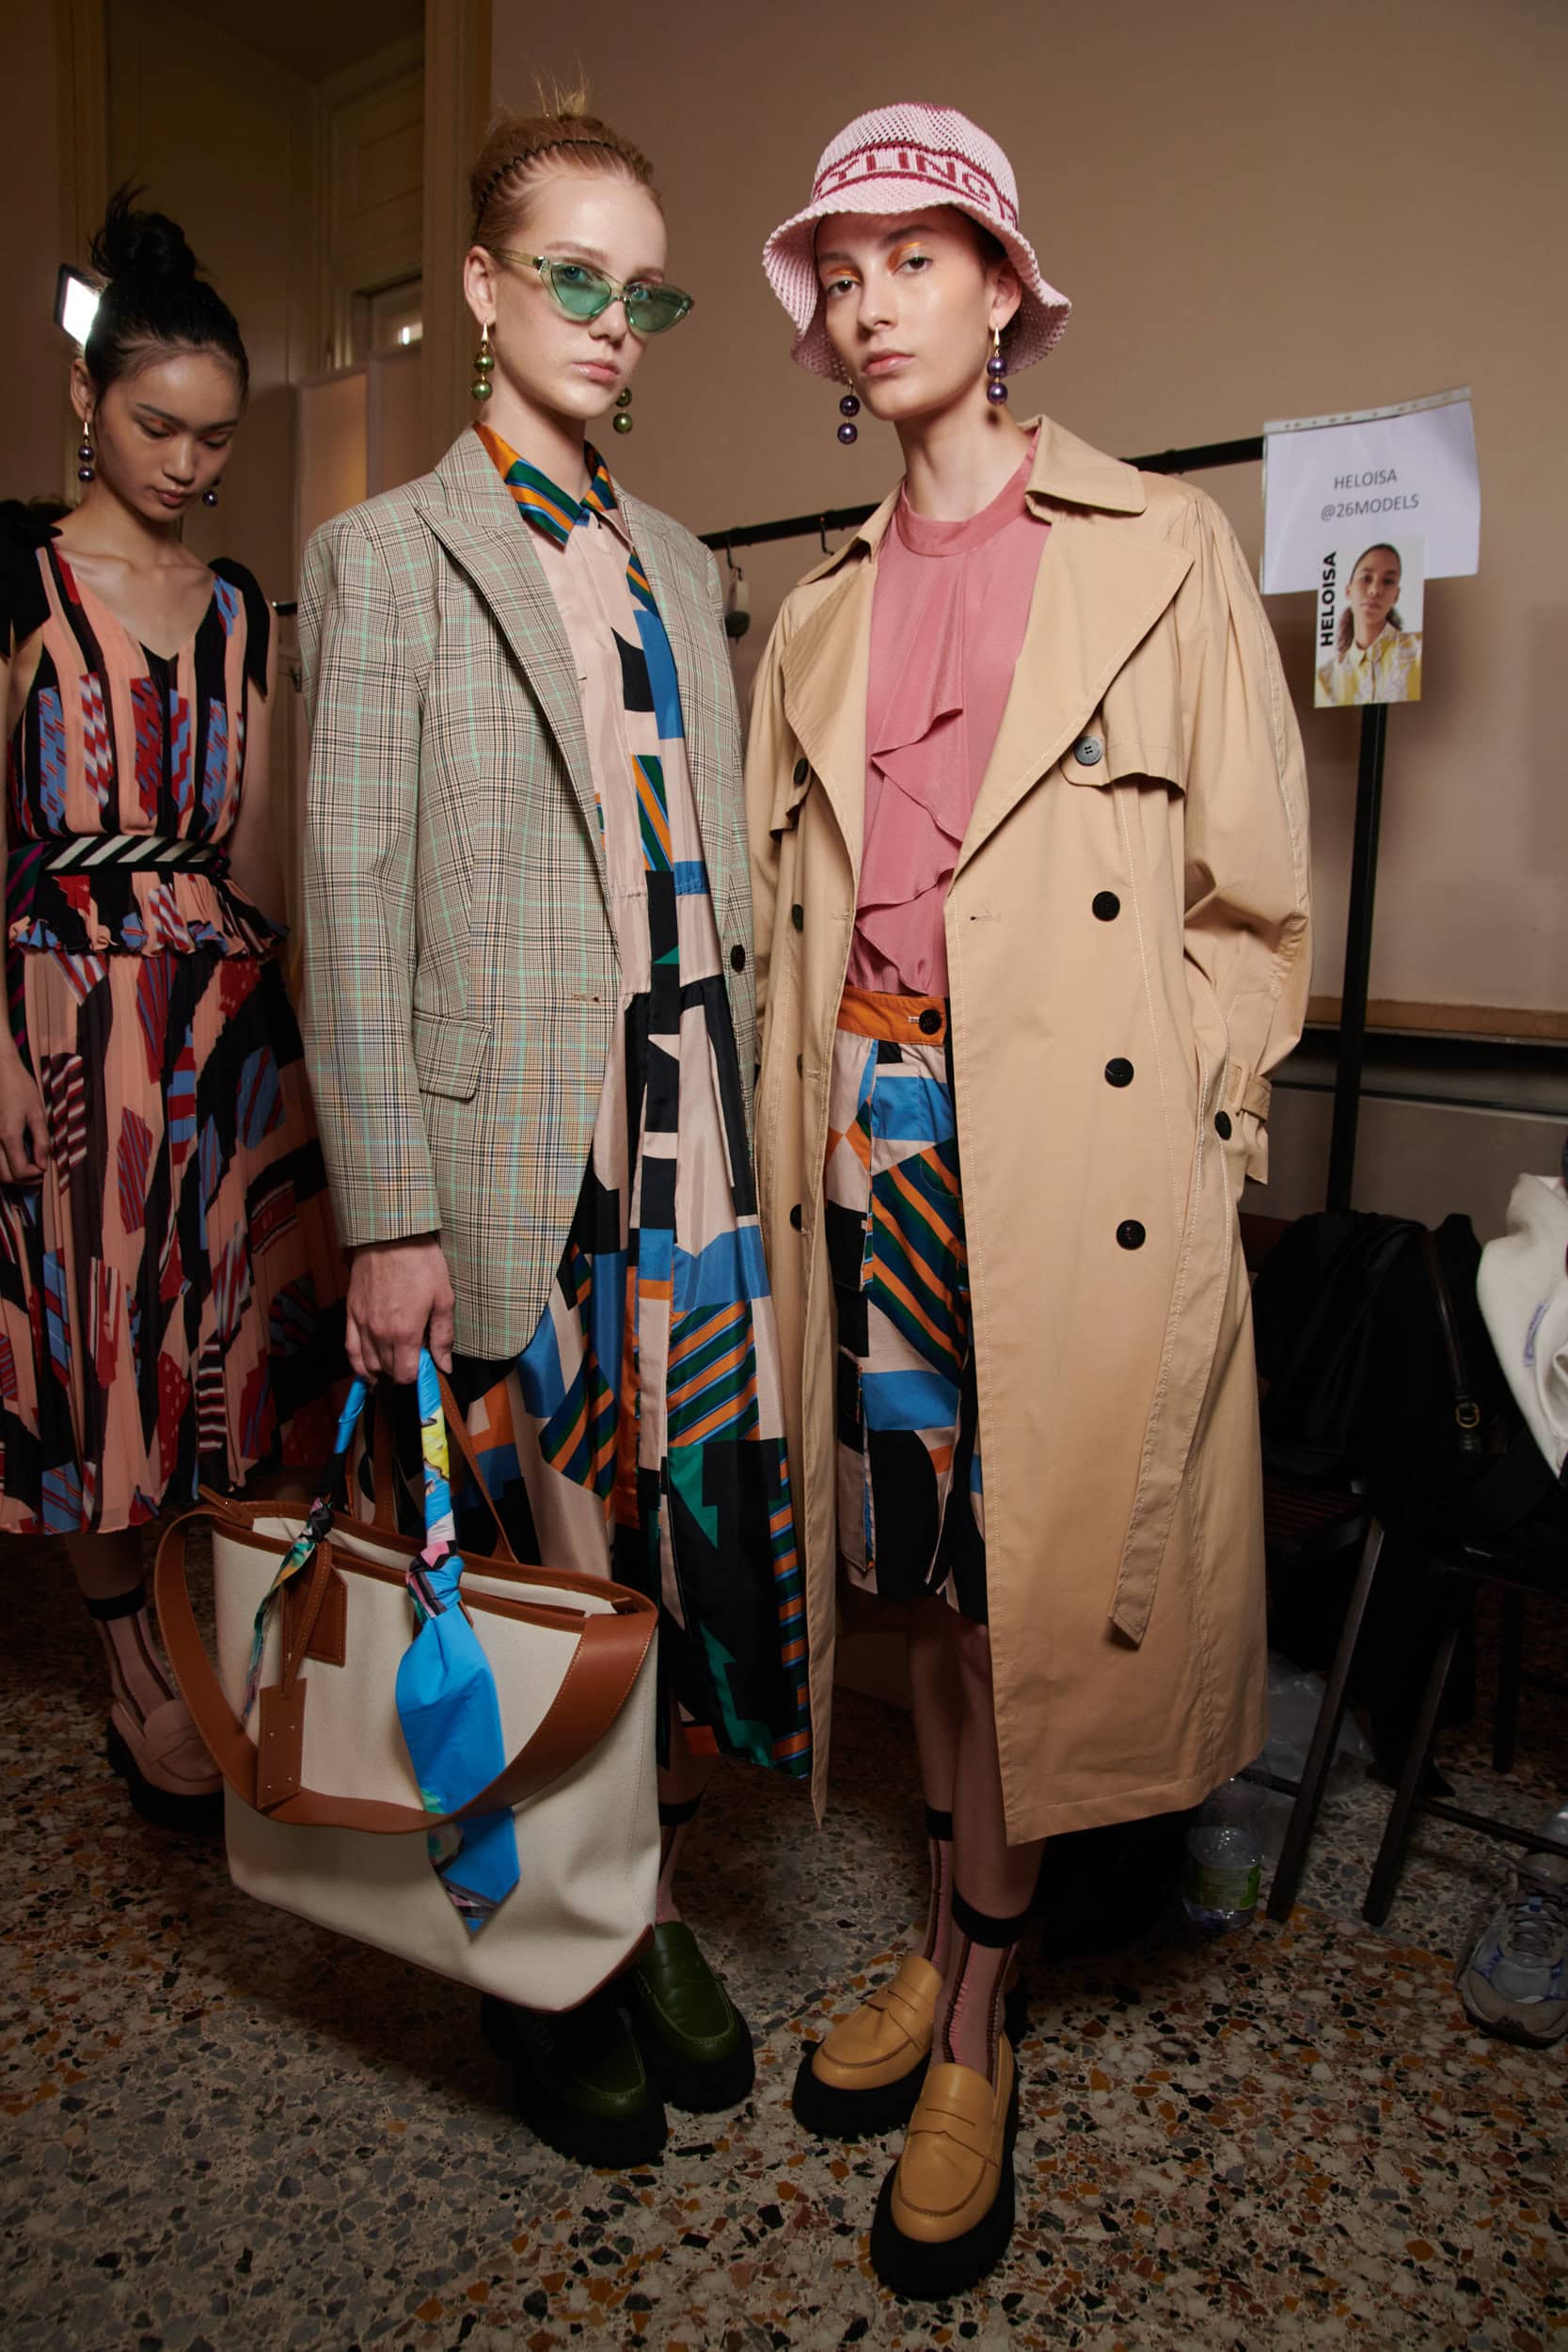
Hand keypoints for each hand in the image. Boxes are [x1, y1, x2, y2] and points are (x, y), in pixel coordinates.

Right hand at [0, 1048, 47, 1183]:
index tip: (45, 1169)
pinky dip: (4, 1165)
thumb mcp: (37, 1113)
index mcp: (9, 1136)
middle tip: (38, 1173)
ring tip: (29, 1167)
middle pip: (5, 1177)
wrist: (0, 1071)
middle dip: (24, 1181)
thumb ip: (41, 1141)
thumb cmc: (20, 1088)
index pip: (21, 1171)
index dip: (35, 1176)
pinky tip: (16, 1158)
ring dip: (12, 1176)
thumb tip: (42, 1165)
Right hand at [345, 1235, 455, 1383]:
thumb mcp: (444, 1298)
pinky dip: (358, 1363)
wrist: (391, 1235)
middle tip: (415, 1356)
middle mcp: (380, 1333)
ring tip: (395, 1361)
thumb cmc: (421, 1262)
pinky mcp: (351, 1313)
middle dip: (402, 1370)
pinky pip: (350, 1349)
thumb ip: (443, 1337)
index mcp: (405, 1332)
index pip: (406, 1375)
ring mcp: (362, 1324)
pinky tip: (368, 1368)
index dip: (418, 1375)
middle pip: (388, 1371)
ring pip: (367, 1364)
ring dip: (382, 1369)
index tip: (426, 1365)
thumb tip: (444, 1365)